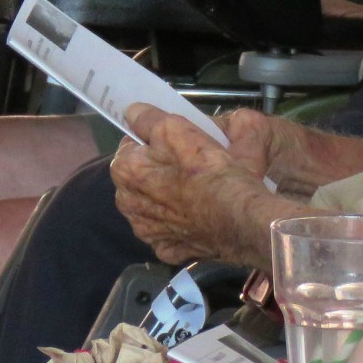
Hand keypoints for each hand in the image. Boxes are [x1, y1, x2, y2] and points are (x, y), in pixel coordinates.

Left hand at [110, 105, 277, 262]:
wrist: (238, 216)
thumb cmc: (206, 168)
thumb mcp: (176, 128)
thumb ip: (148, 118)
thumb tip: (131, 112)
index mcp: (125, 172)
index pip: (129, 147)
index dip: (151, 141)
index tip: (174, 141)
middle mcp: (128, 205)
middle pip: (139, 179)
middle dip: (155, 171)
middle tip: (187, 164)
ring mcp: (148, 233)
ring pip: (152, 208)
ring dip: (165, 200)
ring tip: (194, 191)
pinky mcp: (168, 250)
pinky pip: (168, 233)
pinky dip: (178, 225)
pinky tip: (196, 218)